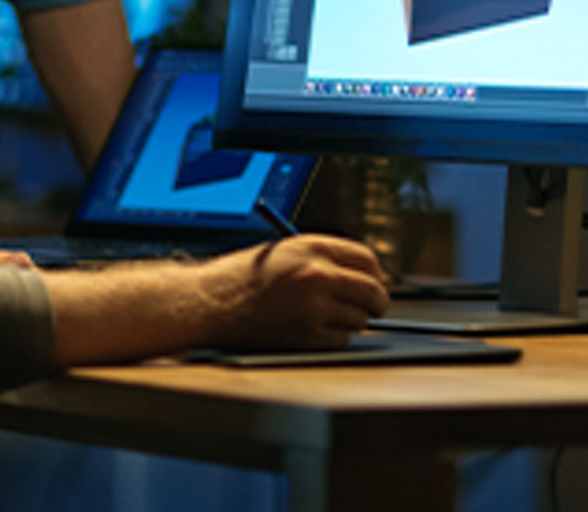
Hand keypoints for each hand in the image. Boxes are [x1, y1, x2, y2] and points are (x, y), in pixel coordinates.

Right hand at [205, 235, 390, 350]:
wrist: (211, 303)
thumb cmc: (242, 277)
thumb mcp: (284, 253)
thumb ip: (322, 260)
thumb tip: (363, 279)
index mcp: (312, 247)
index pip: (367, 259)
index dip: (373, 273)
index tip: (371, 281)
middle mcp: (318, 275)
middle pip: (373, 291)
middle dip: (376, 302)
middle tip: (371, 307)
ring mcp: (315, 307)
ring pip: (360, 319)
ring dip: (349, 321)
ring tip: (320, 315)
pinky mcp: (309, 335)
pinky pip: (341, 339)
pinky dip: (332, 337)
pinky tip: (308, 328)